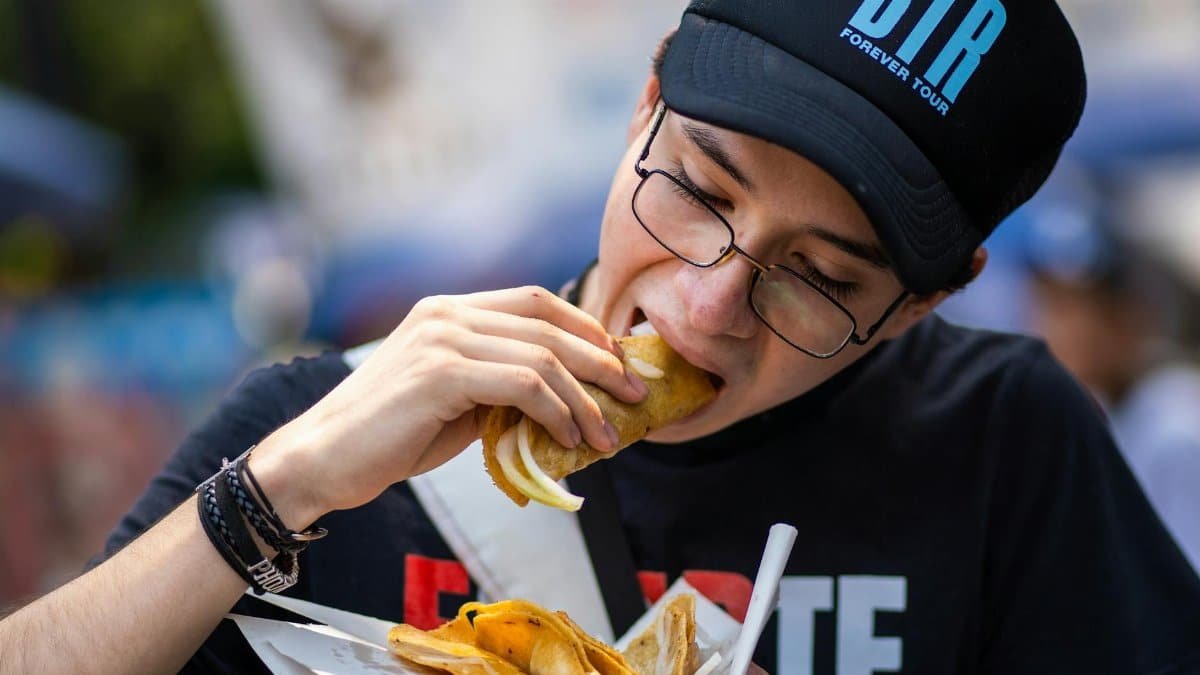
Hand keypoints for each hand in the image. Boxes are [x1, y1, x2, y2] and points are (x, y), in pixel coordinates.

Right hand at [249, 286, 648, 526]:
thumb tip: (563, 399)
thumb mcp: (456, 401)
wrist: (324, 459)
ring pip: (543, 357)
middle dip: (601, 361)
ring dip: (584, 400)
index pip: (537, 301)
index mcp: (450, 309)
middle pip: (549, 324)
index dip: (586, 328)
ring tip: (605, 436)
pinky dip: (556, 412)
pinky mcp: (441, 372)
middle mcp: (448, 312)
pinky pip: (523, 385)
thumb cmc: (389, 436)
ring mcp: (443, 338)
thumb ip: (501, 385)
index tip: (618, 362)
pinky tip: (568, 438)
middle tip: (635, 395)